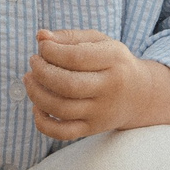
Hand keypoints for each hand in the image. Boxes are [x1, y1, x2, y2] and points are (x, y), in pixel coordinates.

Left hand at [24, 29, 169, 140]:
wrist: (139, 95)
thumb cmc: (113, 62)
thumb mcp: (99, 42)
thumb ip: (70, 37)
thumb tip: (41, 36)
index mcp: (114, 60)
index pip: (76, 57)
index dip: (51, 51)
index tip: (42, 47)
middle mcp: (109, 88)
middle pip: (67, 85)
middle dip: (42, 72)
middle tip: (33, 62)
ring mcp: (101, 112)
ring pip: (61, 109)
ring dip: (37, 94)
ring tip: (30, 79)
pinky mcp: (92, 129)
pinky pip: (63, 133)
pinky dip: (43, 122)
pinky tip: (37, 106)